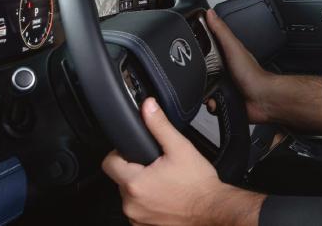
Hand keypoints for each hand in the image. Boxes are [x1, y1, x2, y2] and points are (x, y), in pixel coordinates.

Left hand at [102, 97, 263, 224]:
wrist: (212, 209)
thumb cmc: (198, 184)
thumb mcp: (179, 147)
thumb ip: (159, 125)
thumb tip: (148, 107)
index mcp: (135, 182)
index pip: (109, 163)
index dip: (120, 153)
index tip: (135, 152)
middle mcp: (131, 204)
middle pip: (121, 179)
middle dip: (135, 171)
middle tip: (157, 167)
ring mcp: (137, 218)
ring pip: (130, 196)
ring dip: (141, 189)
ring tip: (163, 182)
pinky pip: (138, 211)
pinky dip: (148, 203)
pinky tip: (164, 197)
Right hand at [205, 9, 274, 122]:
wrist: (260, 98)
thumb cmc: (252, 73)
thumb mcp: (233, 47)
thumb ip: (221, 31)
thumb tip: (210, 13)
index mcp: (225, 55)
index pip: (205, 49)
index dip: (196, 50)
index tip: (187, 51)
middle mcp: (224, 70)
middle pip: (201, 71)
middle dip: (197, 77)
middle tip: (199, 77)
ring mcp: (223, 85)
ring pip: (203, 89)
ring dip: (204, 92)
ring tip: (211, 90)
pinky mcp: (223, 100)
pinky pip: (209, 103)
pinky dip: (211, 104)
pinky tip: (216, 101)